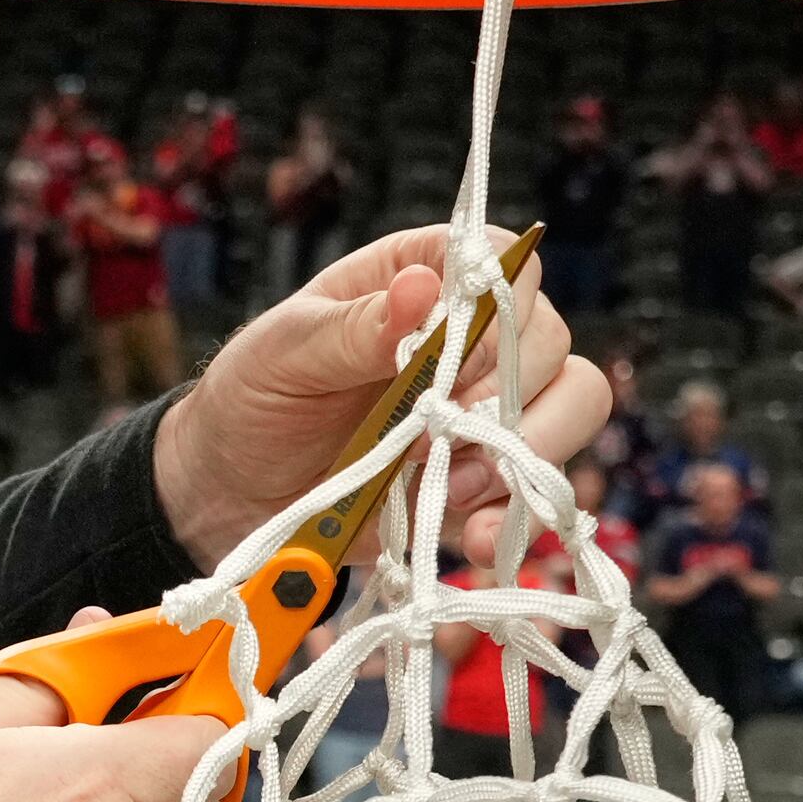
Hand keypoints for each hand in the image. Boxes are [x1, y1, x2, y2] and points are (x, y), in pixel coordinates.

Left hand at [155, 224, 609, 565]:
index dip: (494, 310)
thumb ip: (354, 326)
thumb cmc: (252, 397)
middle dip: (500, 396)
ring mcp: (486, 408)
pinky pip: (538, 489)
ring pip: (571, 407)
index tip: (443, 357)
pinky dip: (512, 516)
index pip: (508, 263)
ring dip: (518, 455)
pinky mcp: (484, 477)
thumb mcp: (284, 352)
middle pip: (550, 342)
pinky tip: (466, 538)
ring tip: (444, 487)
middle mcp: (472, 337)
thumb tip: (421, 286)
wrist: (232, 493)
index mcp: (424, 277)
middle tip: (431, 430)